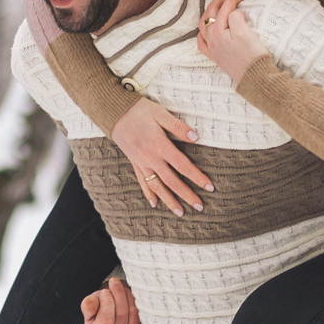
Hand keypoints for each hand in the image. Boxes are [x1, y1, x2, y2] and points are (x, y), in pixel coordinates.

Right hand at [80, 277, 141, 323]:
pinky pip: (140, 314)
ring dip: (127, 295)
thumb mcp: (89, 309)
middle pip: (121, 315)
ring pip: (132, 313)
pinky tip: (129, 293)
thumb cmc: (97, 313)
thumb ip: (88, 305)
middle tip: (114, 282)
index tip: (105, 291)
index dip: (106, 302)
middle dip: (118, 295)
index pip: (106, 320)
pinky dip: (135, 301)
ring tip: (121, 286)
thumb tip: (92, 302)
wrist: (111, 321)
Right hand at [113, 97, 210, 214]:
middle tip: (200, 206)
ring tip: (180, 212)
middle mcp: (151, 158)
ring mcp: (141, 163)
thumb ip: (178, 127)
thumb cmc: (139, 110)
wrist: (114, 112)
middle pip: (172, 181)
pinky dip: (149, 194)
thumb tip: (196, 137)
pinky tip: (155, 204)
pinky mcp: (134, 163)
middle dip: (187, 195)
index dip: (197, 177)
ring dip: (169, 200)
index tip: (209, 187)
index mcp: (160, 146)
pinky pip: (142, 182)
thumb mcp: (160, 113)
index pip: (183, 165)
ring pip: (157, 186)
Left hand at [195, 0, 268, 82]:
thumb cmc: (252, 56)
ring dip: (212, 9)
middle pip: (212, 10)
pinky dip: (204, 31)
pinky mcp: (216, 57)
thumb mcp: (245, 32)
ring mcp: (212, 48)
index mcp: (218, 31)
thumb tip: (233, 13)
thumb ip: (235, 17)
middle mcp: (211, 38)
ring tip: (222, 2)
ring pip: (204, 23)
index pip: (227, 5)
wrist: (255, 78)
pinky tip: (208, 28)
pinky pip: (202, 41)